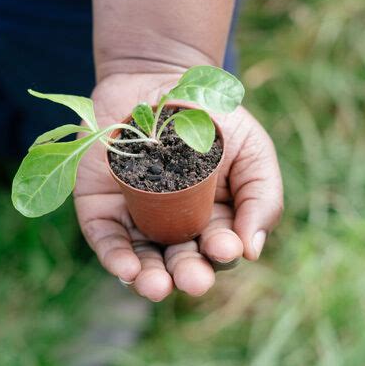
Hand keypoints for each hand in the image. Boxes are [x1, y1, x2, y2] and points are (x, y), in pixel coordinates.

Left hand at [74, 72, 282, 300]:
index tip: (225, 245)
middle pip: (180, 262)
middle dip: (188, 274)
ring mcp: (136, 217)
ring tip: (156, 286)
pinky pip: (107, 238)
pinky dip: (115, 256)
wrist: (158, 79)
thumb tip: (252, 251)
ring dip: (150, 279)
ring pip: (143, 260)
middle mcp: (174, 225)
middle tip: (193, 279)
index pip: (218, 248)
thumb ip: (262, 198)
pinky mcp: (102, 207)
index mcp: (213, 218)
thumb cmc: (212, 116)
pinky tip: (127, 269)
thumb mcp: (253, 150)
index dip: (222, 253)